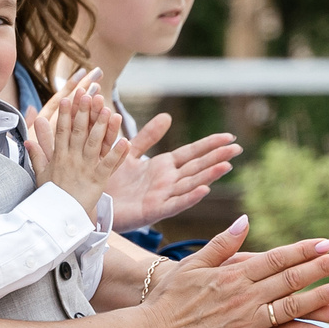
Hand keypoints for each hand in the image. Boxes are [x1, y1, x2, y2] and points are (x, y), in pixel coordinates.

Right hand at [26, 84, 130, 217]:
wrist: (55, 219)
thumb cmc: (50, 197)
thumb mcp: (41, 175)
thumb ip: (37, 155)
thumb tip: (28, 140)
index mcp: (59, 157)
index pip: (61, 130)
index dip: (65, 113)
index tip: (68, 97)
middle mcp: (72, 159)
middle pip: (78, 131)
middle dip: (83, 112)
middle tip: (88, 94)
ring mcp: (84, 169)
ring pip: (94, 143)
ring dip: (102, 126)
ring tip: (108, 110)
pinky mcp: (97, 181)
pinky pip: (108, 165)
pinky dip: (117, 153)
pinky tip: (126, 141)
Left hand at [106, 126, 241, 231]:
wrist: (90, 203)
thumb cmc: (109, 180)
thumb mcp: (129, 152)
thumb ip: (148, 137)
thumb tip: (168, 116)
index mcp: (163, 167)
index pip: (192, 153)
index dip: (210, 145)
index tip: (229, 137)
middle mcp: (167, 181)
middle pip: (197, 167)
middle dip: (217, 157)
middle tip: (238, 148)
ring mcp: (162, 196)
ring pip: (190, 184)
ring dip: (208, 175)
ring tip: (227, 165)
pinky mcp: (152, 211)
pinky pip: (174, 204)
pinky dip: (189, 197)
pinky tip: (204, 189)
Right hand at [141, 218, 328, 327]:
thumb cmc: (167, 299)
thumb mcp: (193, 264)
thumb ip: (223, 244)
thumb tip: (245, 221)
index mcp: (234, 275)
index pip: (277, 258)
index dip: (304, 250)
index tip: (327, 243)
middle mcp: (243, 298)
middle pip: (290, 281)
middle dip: (322, 269)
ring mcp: (243, 325)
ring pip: (289, 311)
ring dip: (320, 302)